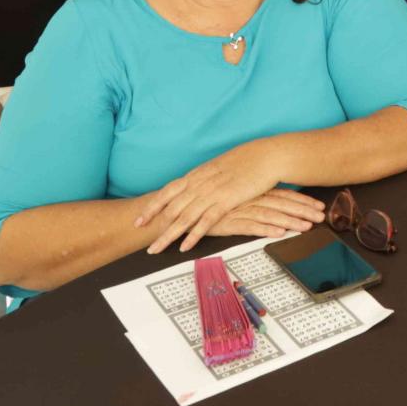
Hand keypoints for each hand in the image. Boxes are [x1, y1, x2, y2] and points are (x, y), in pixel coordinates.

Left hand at [136, 139, 286, 252]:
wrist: (267, 156)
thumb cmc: (248, 159)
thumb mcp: (220, 166)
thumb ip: (206, 177)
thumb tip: (196, 185)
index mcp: (197, 174)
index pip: (167, 191)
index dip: (152, 207)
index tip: (139, 220)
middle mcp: (200, 183)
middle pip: (171, 208)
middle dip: (154, 225)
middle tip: (141, 239)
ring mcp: (212, 192)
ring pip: (183, 217)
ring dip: (168, 235)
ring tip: (156, 249)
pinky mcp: (226, 201)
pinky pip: (205, 222)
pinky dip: (194, 235)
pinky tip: (184, 247)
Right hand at [203, 188, 326, 241]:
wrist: (186, 207)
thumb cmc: (214, 202)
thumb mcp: (240, 197)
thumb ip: (259, 198)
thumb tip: (280, 205)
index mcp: (255, 190)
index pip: (285, 195)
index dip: (303, 201)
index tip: (319, 206)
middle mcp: (250, 198)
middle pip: (282, 204)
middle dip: (303, 211)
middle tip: (320, 217)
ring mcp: (240, 209)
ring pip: (270, 215)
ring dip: (290, 221)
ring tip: (306, 227)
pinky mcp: (228, 222)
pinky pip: (250, 226)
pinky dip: (265, 229)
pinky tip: (278, 233)